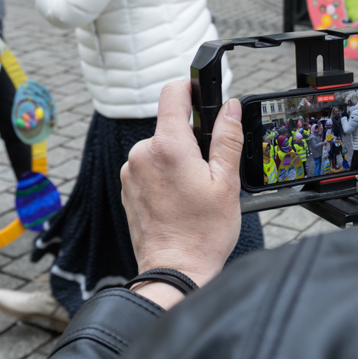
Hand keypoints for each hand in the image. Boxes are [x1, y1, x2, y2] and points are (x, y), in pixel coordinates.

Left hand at [121, 81, 243, 308]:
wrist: (174, 271)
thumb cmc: (203, 234)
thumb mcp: (226, 182)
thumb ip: (227, 138)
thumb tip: (230, 108)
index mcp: (168, 147)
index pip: (172, 93)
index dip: (189, 87)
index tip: (201, 93)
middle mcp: (142, 155)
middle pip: (169, 126)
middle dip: (191, 139)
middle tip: (209, 170)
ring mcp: (131, 172)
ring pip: (160, 148)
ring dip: (177, 159)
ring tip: (194, 191)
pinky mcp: (127, 188)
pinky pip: (149, 167)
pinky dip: (164, 175)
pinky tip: (179, 200)